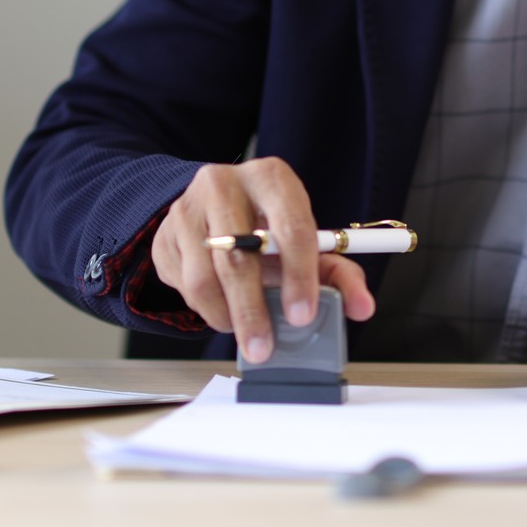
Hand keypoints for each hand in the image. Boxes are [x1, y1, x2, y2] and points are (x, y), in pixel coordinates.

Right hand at [149, 158, 375, 362]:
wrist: (215, 213)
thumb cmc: (269, 231)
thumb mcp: (307, 245)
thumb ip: (339, 275)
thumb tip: (363, 307)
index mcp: (272, 179)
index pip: (290, 228)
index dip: (299, 276)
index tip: (302, 315)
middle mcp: (225, 184)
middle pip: (238, 256)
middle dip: (253, 311)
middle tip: (264, 347)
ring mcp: (187, 207)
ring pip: (204, 277)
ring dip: (226, 315)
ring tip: (243, 329)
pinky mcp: (163, 234)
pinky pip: (181, 285)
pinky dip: (203, 308)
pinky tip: (220, 304)